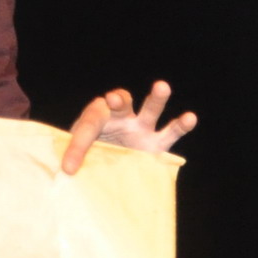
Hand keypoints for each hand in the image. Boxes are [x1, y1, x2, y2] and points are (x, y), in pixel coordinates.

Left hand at [60, 81, 197, 174]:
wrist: (106, 164)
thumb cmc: (89, 155)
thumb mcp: (76, 155)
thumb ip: (73, 157)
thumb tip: (67, 171)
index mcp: (97, 117)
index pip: (89, 125)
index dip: (77, 146)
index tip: (69, 168)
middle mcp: (120, 118)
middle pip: (121, 102)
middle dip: (118, 100)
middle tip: (113, 99)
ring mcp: (141, 129)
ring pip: (150, 110)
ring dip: (155, 98)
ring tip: (162, 87)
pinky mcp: (156, 144)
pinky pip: (171, 132)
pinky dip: (181, 125)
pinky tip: (190, 118)